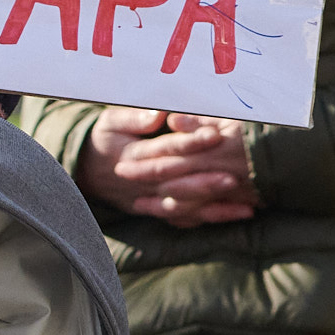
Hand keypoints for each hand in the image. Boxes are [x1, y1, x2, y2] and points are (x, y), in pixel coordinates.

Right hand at [72, 106, 256, 226]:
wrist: (89, 170)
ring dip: (215, 206)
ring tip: (245, 203)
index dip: (190, 142)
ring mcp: (153, 200)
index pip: (166, 149)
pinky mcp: (162, 209)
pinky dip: (214, 217)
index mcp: (134, 156)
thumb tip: (157, 115)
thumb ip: (133, 117)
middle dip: (206, 180)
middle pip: (178, 183)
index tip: (215, 135)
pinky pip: (189, 219)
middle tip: (234, 175)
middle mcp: (144, 183)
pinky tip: (243, 212)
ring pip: (185, 207)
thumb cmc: (107, 139)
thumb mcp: (111, 121)